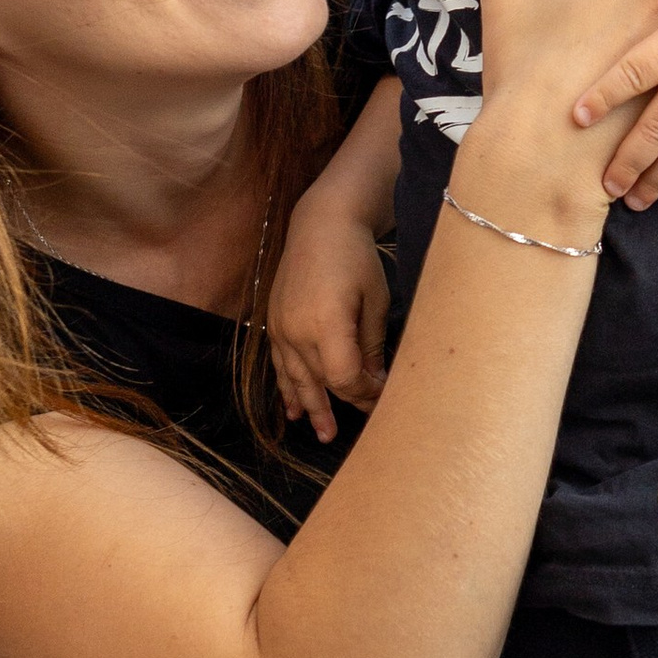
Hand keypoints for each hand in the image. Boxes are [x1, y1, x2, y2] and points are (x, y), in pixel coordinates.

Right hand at [268, 197, 390, 440]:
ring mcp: (280, 328)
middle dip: (345, 402)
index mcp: (326, 325)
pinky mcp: (273, 322)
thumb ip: (372, 344)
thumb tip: (376, 381)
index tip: (384, 396)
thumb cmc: (357, 257)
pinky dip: (287, 388)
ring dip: (311, 407)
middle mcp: (296, 331)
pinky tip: (293, 409)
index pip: (345, 378)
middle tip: (366, 422)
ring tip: (324, 434)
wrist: (320, 223)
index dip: (365, 393)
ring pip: (296, 379)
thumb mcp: (376, 300)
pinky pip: (279, 364)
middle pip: (322, 382)